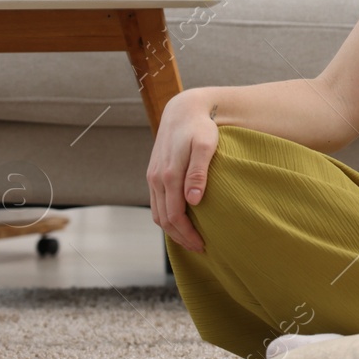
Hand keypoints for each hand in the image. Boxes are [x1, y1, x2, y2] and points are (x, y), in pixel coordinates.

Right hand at [146, 91, 219, 253]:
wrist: (183, 110)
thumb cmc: (200, 127)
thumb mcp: (205, 146)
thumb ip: (199, 172)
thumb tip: (194, 201)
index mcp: (168, 175)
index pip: (174, 216)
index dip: (187, 234)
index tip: (203, 245)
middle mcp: (156, 179)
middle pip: (164, 219)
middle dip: (180, 237)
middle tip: (200, 248)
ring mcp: (153, 177)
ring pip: (158, 213)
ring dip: (172, 229)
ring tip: (191, 239)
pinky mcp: (154, 174)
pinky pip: (157, 203)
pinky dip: (167, 217)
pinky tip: (182, 221)